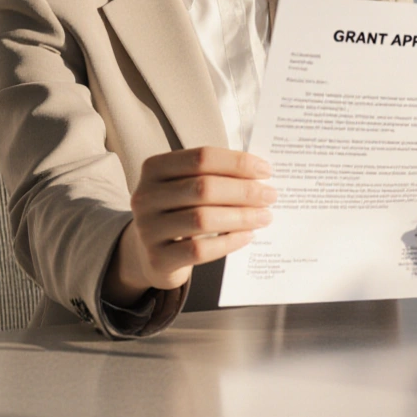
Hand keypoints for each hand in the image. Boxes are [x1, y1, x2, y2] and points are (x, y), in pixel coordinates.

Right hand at [104, 146, 275, 305]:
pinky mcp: (158, 258)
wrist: (149, 252)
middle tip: (270, 195)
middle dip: (243, 191)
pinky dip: (229, 243)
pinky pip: (199, 250)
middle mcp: (146, 196)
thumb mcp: (186, 186)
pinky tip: (247, 236)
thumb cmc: (179, 210)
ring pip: (202, 219)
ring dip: (241, 217)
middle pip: (203, 187)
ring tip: (264, 216)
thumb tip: (260, 174)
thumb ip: (215, 175)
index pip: (201, 157)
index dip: (236, 162)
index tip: (265, 170)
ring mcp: (148, 229)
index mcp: (154, 168)